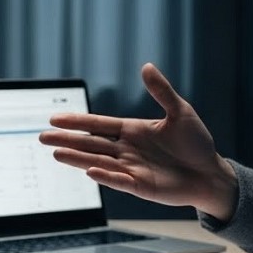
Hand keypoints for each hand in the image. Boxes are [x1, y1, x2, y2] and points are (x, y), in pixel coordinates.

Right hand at [38, 63, 237, 220]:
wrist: (210, 173)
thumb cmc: (196, 143)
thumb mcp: (180, 112)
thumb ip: (161, 91)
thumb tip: (146, 67)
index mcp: (131, 131)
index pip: (98, 124)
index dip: (77, 122)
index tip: (55, 118)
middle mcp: (126, 150)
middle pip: (91, 144)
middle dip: (67, 140)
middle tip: (42, 137)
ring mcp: (130, 169)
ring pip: (98, 162)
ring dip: (77, 158)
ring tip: (56, 153)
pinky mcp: (140, 186)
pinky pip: (119, 181)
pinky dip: (105, 177)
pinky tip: (89, 171)